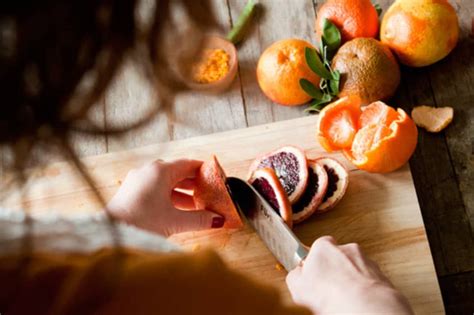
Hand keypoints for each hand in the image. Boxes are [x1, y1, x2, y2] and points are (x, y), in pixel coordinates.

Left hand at [106, 159, 224, 236]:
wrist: (112, 235)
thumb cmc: (140, 223)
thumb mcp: (175, 221)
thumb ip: (200, 219)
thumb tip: (217, 219)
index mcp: (160, 171)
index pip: (188, 164)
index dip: (204, 170)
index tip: (215, 176)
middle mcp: (148, 171)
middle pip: (177, 172)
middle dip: (194, 183)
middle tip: (209, 191)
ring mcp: (138, 181)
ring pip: (166, 182)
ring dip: (182, 192)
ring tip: (196, 205)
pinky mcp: (131, 192)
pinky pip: (155, 188)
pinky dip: (169, 196)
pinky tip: (177, 210)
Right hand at [286, 236, 412, 314]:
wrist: (363, 305)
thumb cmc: (330, 293)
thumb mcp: (297, 286)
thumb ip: (295, 275)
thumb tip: (297, 276)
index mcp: (324, 246)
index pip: (317, 250)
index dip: (314, 266)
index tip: (313, 279)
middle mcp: (346, 248)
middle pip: (337, 258)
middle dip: (334, 272)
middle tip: (328, 291)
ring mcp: (365, 261)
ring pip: (354, 270)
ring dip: (350, 281)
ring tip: (344, 299)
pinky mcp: (381, 274)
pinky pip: (368, 281)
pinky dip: (364, 290)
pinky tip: (357, 302)